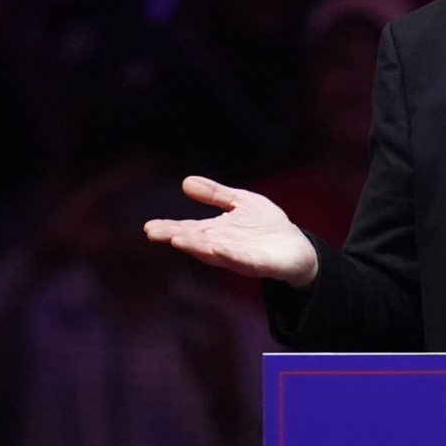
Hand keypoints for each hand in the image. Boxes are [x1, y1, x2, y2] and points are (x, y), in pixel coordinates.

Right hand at [144, 176, 319, 286]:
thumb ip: (215, 194)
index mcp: (216, 232)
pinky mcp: (259, 264)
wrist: (296, 247)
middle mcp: (222, 246)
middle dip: (176, 236)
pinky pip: (242, 261)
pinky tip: (218, 249)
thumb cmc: (266, 226)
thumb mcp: (240, 202)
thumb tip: (186, 181)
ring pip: (214, 252)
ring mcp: (239, 256)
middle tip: (155, 233)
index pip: (188, 229)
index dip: (169, 228)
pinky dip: (229, 255)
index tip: (149, 227)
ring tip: (177, 240)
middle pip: (195, 241)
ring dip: (196, 246)